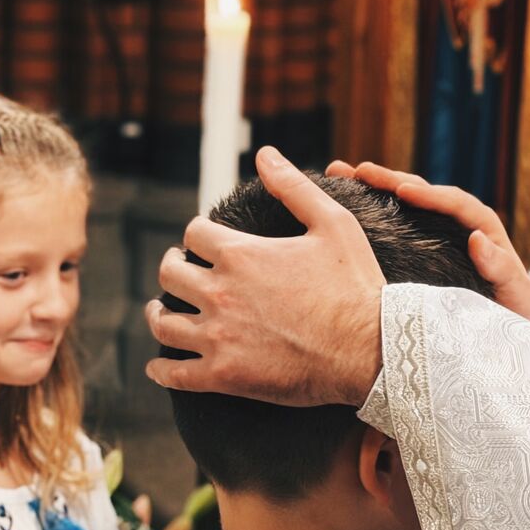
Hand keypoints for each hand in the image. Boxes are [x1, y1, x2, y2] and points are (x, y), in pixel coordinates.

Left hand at [145, 146, 384, 406]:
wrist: (371, 350)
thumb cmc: (356, 285)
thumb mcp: (333, 223)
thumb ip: (293, 187)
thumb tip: (265, 154)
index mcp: (240, 254)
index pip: (194, 234)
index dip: (198, 234)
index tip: (204, 242)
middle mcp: (220, 292)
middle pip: (169, 273)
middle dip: (172, 266)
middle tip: (178, 269)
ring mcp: (218, 336)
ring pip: (164, 323)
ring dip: (157, 314)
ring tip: (160, 313)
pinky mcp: (224, 375)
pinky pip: (175, 374)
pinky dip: (160, 369)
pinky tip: (159, 366)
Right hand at [326, 159, 529, 320]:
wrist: (499, 338)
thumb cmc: (509, 318)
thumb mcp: (515, 296)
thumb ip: (501, 269)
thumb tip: (477, 239)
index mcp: (483, 231)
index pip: (457, 204)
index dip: (430, 195)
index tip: (402, 191)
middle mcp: (457, 227)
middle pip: (425, 194)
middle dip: (391, 180)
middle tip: (360, 172)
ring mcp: (435, 236)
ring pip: (404, 204)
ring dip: (373, 188)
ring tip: (342, 174)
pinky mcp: (418, 250)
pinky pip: (395, 225)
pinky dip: (371, 211)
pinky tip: (343, 203)